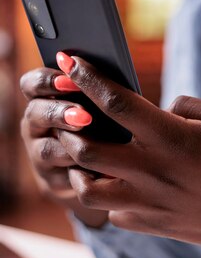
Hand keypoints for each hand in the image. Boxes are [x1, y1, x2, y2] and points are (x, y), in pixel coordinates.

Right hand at [19, 65, 107, 226]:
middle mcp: (36, 126)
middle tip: (85, 116)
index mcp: (42, 98)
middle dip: (60, 113)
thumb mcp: (99, 102)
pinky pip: (64, 178)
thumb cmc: (105, 121)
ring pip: (47, 150)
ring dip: (71, 146)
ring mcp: (41, 156)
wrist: (107, 165)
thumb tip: (111, 75)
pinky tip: (104, 170)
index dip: (46, 80)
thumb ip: (97, 89)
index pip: (32, 84)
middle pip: (35, 114)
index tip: (69, 78)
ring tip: (95, 145)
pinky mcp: (54, 182)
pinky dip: (83, 173)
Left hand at [56, 55, 200, 257]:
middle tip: (69, 113)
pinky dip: (110, 195)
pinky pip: (113, 212)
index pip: (116, 103)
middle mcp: (154, 173)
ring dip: (80, 167)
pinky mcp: (154, 226)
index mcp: (174, 139)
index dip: (89, 79)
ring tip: (88, 152)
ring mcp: (151, 204)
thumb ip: (187, 106)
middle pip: (87, 148)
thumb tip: (159, 108)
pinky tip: (123, 182)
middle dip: (68, 124)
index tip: (71, 61)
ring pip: (88, 189)